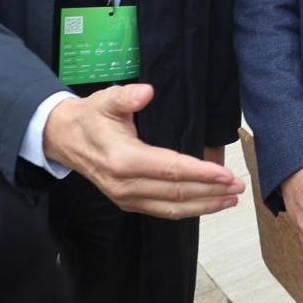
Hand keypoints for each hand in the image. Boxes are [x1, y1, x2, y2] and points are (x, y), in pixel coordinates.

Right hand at [42, 84, 243, 219]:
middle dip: (210, 191)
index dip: (201, 173)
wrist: (63, 138)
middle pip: (176, 192)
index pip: (170, 170)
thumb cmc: (90, 117)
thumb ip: (126, 96)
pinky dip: (188, 209)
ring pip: (172, 207)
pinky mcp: (128, 202)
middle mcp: (125, 185)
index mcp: (123, 159)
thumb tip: (147, 91)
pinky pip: (162, 211)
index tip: (225, 174)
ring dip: (204, 205)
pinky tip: (207, 204)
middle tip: (238, 187)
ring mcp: (126, 197)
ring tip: (230, 200)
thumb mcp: (105, 99)